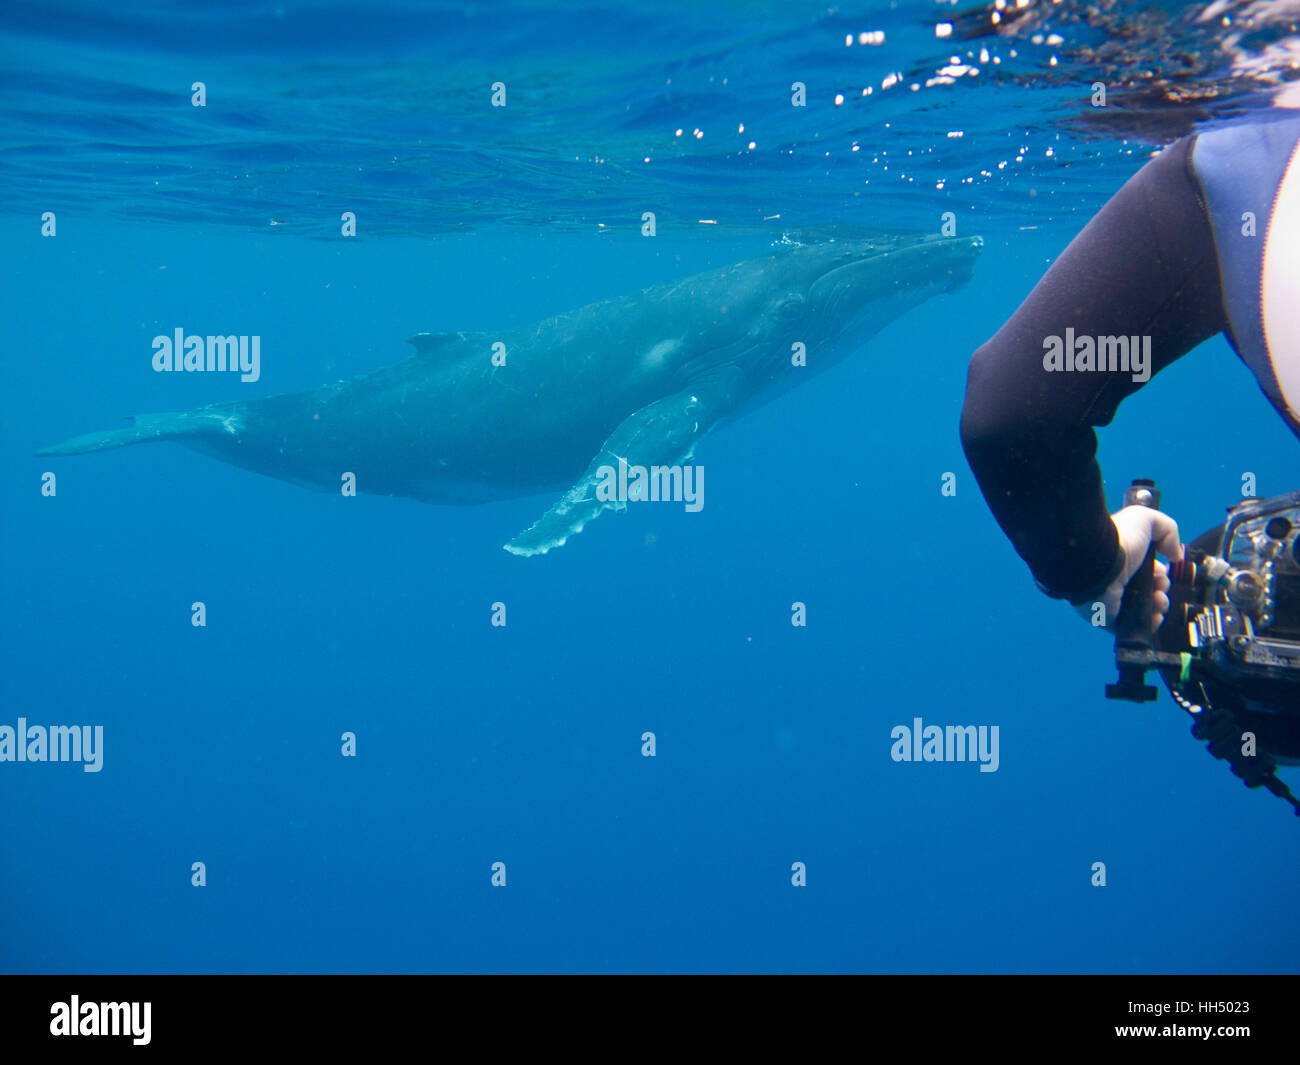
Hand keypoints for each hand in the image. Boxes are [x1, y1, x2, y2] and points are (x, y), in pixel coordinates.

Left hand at [1076, 505, 1182, 632]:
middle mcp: (1115, 579)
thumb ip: (1167, 530)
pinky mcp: (1108, 619)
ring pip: (1144, 608)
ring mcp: (1111, 600)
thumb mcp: (1146, 520)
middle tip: (1158, 585)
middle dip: (1162, 588)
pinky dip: (1149, 623)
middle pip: (1147, 590)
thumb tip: (1175, 556)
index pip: (1144, 571)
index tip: (1160, 572)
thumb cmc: (1119, 539)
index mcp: (1121, 559)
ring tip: (1157, 598)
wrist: (1094, 561)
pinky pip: (1133, 627)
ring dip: (1160, 604)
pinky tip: (1155, 615)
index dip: (1159, 573)